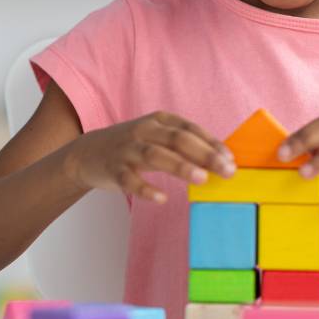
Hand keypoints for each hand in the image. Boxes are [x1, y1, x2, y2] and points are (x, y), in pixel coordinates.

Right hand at [68, 111, 235, 202]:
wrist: (88, 152)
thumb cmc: (133, 146)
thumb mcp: (157, 137)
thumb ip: (184, 146)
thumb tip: (220, 161)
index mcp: (159, 120)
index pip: (190, 129)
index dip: (212, 143)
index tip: (230, 160)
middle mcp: (144, 131)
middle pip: (177, 139)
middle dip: (204, 154)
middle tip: (226, 170)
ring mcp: (127, 149)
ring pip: (156, 155)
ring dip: (180, 166)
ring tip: (201, 178)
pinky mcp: (113, 169)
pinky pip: (129, 180)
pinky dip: (145, 189)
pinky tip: (161, 198)